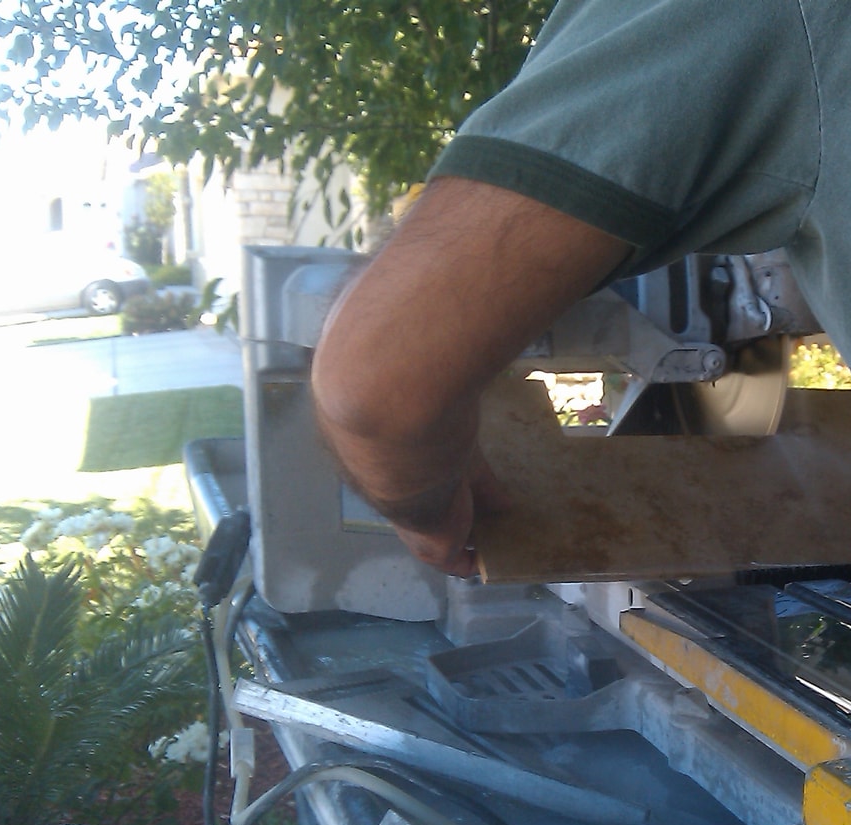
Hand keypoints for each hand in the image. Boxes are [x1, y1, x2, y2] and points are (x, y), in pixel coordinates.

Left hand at [310, 177, 627, 576]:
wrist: (385, 368)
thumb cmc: (398, 323)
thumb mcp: (407, 293)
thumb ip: (429, 279)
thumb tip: (454, 235)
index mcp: (361, 397)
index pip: (404, 423)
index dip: (434, 435)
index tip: (460, 444)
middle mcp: (370, 450)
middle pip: (413, 475)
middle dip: (448, 486)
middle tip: (486, 496)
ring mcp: (395, 489)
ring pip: (430, 511)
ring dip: (458, 524)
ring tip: (489, 535)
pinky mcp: (422, 520)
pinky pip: (447, 547)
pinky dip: (466, 556)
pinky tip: (485, 564)